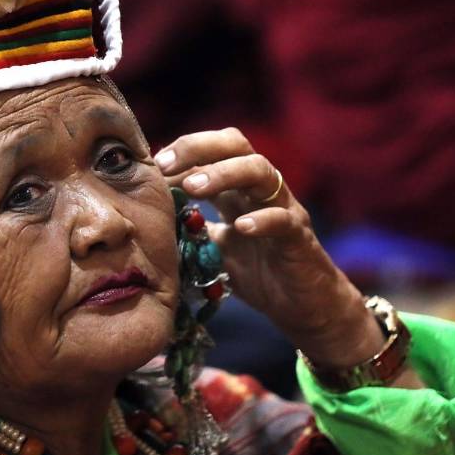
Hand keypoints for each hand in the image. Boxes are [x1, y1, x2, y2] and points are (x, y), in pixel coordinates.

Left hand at [156, 128, 384, 368]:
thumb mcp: (215, 247)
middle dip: (198, 148)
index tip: (152, 163)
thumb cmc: (259, 274)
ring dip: (224, 174)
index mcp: (239, 190)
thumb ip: (192, 228)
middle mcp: (262, 191)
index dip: (184, 151)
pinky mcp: (299, 237)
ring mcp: (284, 209)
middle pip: (236, 147)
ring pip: (260, 171)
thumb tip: (153, 217)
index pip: (214, 151)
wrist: (302, 307)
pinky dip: (262, 219)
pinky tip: (240, 227)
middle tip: (165, 162)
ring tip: (194, 187)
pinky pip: (283, 219)